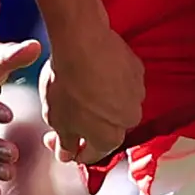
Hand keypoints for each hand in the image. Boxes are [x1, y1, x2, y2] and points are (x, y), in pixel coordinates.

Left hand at [40, 13, 142, 170]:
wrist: (82, 40)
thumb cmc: (68, 81)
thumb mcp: (57, 118)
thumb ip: (65, 141)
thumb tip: (67, 153)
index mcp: (109, 138)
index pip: (91, 155)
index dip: (71, 150)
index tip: (57, 140)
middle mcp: (130, 120)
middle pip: (106, 130)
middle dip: (87, 125)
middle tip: (66, 111)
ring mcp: (136, 94)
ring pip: (116, 106)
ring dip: (100, 102)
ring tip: (79, 87)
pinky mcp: (137, 70)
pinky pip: (122, 83)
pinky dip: (109, 82)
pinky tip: (91, 72)